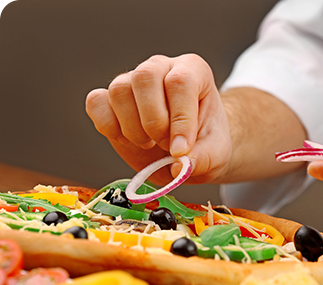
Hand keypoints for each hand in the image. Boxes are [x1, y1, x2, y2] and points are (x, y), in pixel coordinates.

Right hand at [86, 54, 231, 185]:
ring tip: (149, 143)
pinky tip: (126, 139)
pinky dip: (107, 125)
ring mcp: (132, 81)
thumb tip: (179, 167)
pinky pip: (96, 102)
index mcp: (193, 71)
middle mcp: (161, 68)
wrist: (188, 151)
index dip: (179, 118)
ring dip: (133, 127)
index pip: (180, 82)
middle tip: (164, 145)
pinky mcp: (110, 99)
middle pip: (144, 77)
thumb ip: (202, 159)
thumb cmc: (205, 144)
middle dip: (153, 121)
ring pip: (119, 90)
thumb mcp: (215, 154)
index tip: (180, 149)